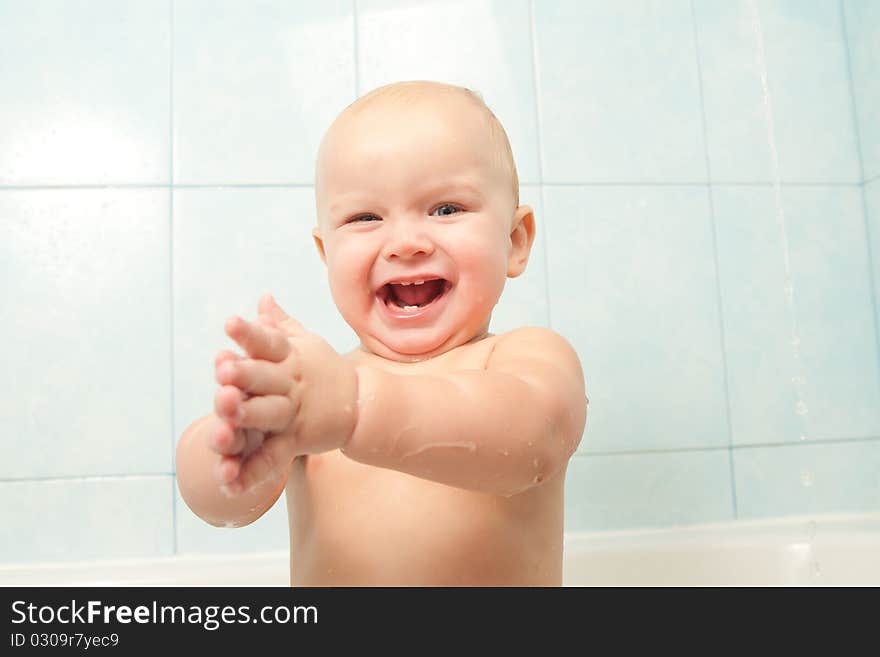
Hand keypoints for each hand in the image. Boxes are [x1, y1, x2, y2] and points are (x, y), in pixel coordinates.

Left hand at [210, 294, 358, 494]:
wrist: (362, 404)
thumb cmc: (326, 370)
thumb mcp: (305, 343)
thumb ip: (279, 324)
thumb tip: (262, 298)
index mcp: (290, 357)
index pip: (267, 341)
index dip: (248, 332)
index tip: (228, 322)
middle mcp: (292, 383)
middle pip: (265, 378)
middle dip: (244, 374)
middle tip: (221, 370)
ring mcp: (294, 412)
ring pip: (268, 415)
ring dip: (246, 417)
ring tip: (222, 420)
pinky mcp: (297, 440)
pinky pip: (272, 458)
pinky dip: (249, 472)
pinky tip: (227, 481)